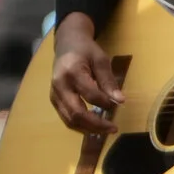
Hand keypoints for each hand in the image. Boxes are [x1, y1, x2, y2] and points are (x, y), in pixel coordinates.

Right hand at [46, 14, 120, 136]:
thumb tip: (120, 101)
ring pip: (69, 119)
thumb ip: (108, 81)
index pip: (90, 95)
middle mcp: (59, 85)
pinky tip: (93, 125)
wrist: (66, 43)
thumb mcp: (101, 60)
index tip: (119, 103)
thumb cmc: (86, 50)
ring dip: (88, 128)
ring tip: (104, 129)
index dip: (106, 103)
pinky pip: (65, 118)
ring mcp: (54, 93)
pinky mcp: (54, 99)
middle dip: (96, 124)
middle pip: (76, 113)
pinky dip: (80, 125)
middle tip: (114, 128)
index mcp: (72, 72)